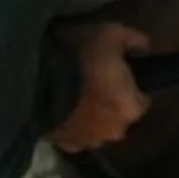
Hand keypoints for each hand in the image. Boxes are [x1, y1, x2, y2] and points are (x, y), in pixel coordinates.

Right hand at [49, 22, 152, 153]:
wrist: (35, 78)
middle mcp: (113, 131)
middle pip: (118, 116)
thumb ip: (135, 41)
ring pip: (96, 128)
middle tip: (93, 79)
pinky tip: (61, 106)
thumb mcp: (111, 33)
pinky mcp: (63, 144)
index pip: (142, 99)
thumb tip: (144, 48)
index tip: (118, 73)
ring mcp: (87, 141)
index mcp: (130, 107)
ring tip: (75, 92)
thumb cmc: (79, 55)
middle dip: (110, 102)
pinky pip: (74, 135)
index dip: (131, 85)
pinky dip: (71, 123)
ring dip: (91, 115)